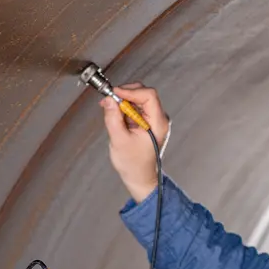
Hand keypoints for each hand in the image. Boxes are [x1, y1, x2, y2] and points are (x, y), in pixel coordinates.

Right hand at [100, 82, 170, 203]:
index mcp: (158, 123)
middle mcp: (159, 119)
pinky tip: (117, 117)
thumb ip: (113, 118)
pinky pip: (137, 107)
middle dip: (125, 94)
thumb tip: (109, 100)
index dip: (130, 91)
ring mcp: (154, 120)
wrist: (140, 177)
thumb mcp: (119, 140)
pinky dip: (125, 108)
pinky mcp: (148, 121)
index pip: (148, 96)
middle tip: (110, 101)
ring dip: (123, 102)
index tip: (114, 93)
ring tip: (112, 112)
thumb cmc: (133, 164)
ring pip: (139, 99)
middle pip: (144, 94)